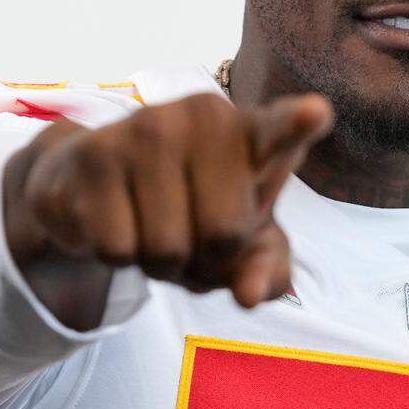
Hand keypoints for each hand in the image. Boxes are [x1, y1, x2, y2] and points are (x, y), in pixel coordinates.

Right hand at [2, 89, 333, 324]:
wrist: (96, 184)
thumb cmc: (189, 208)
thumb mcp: (242, 240)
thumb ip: (265, 267)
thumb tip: (250, 296)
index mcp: (250, 133)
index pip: (279, 130)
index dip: (297, 124)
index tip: (314, 113)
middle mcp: (200, 118)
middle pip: (223, 236)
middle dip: (205, 260)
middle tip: (189, 234)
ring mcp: (143, 129)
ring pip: (166, 250)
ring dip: (159, 264)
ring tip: (150, 226)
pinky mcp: (93, 156)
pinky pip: (118, 250)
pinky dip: (117, 256)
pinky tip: (114, 220)